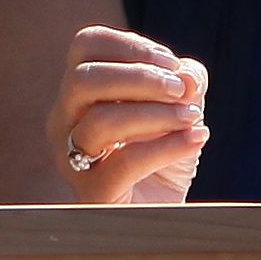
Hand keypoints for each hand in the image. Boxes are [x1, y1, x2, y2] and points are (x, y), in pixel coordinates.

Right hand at [51, 28, 206, 204]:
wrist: (164, 214)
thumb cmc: (164, 154)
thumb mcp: (180, 108)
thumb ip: (185, 83)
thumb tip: (186, 77)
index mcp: (80, 92)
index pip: (86, 45)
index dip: (131, 46)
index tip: (171, 64)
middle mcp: (64, 121)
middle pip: (84, 78)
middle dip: (140, 77)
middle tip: (180, 90)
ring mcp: (72, 159)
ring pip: (101, 122)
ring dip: (156, 113)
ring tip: (192, 117)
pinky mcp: (92, 194)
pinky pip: (125, 163)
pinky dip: (167, 147)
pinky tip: (196, 139)